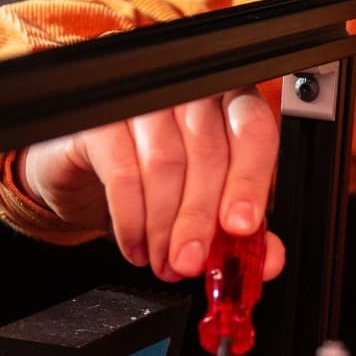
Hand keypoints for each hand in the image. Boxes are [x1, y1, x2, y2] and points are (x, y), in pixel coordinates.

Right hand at [20, 88, 284, 281]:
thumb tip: (269, 260)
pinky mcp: (99, 116)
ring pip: (165, 164)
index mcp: (229, 105)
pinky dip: (131, 219)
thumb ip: (243, 233)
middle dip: (200, 218)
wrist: (86, 179)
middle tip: (192, 261)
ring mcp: (142, 98)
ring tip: (164, 261)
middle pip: (207, 153)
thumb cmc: (153, 185)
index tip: (241, 227)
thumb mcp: (204, 210)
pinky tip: (136, 245)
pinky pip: (122, 171)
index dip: (249, 181)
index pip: (252, 131)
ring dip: (164, 225)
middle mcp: (189, 93)